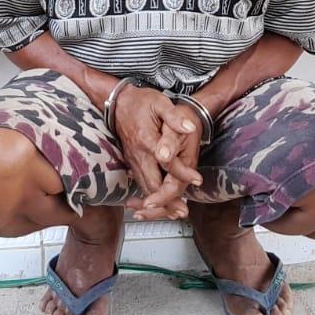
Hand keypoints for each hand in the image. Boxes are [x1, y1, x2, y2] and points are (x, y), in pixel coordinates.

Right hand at [111, 85, 201, 220]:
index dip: (183, 173)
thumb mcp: (160, 103)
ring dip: (158, 203)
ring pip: (145, 187)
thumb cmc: (140, 102)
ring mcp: (133, 160)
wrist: (117, 102)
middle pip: (153, 184)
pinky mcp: (130, 162)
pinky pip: (139, 183)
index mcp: (147, 140)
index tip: (197, 179)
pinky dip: (149, 196)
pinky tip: (157, 204)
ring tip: (175, 212)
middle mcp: (138, 154)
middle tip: (183, 211)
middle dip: (168, 200)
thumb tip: (190, 128)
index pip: (168, 163)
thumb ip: (174, 117)